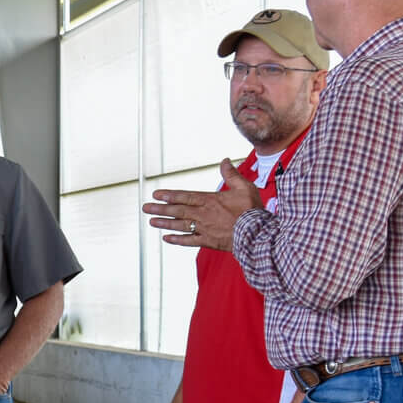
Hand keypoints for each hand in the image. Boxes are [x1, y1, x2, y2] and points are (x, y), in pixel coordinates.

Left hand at [143, 159, 258, 249]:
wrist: (257, 234)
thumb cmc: (252, 210)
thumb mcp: (244, 187)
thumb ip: (231, 174)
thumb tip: (224, 160)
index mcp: (210, 200)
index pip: (185, 196)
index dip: (169, 195)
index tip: (156, 194)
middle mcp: (203, 214)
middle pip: (178, 210)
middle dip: (160, 208)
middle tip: (145, 208)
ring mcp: (204, 229)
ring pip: (180, 225)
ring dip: (164, 223)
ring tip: (151, 221)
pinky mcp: (208, 241)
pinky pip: (189, 241)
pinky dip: (177, 240)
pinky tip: (166, 239)